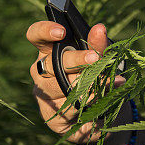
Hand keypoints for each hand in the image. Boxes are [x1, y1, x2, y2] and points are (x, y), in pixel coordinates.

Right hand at [26, 21, 129, 144]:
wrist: (99, 112)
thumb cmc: (94, 75)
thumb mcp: (99, 57)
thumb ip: (97, 44)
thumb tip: (99, 29)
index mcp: (49, 50)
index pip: (35, 35)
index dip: (44, 31)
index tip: (62, 31)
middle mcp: (41, 71)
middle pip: (51, 63)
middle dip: (76, 60)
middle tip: (95, 58)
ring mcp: (43, 93)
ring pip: (61, 86)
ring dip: (86, 83)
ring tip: (109, 80)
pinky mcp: (49, 115)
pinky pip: (69, 106)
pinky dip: (90, 100)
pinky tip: (103, 96)